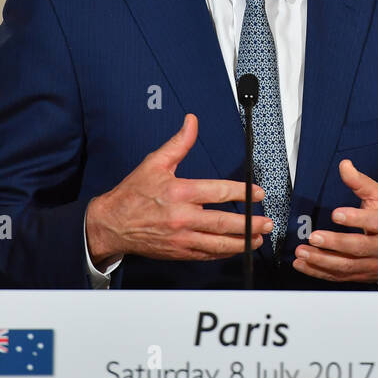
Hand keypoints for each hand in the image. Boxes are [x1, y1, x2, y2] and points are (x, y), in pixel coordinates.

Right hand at [85, 114, 273, 261]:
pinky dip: (223, 253)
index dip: (242, 192)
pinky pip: (206, 255)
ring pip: (218, 244)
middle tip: (266, 222)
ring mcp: (181, 238)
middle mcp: (182, 217)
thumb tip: (192, 122)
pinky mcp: (178, 252)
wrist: (111, 224)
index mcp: (179, 193)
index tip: (257, 193)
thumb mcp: (155, 163)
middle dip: (249, 224)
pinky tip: (236, 248)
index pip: (219, 192)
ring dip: (241, 242)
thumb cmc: (132, 193)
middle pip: (224, 223)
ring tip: (258, 238)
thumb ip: (178, 143)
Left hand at [293, 159, 377, 285]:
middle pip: (358, 247)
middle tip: (314, 237)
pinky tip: (303, 265)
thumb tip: (344, 166)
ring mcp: (372, 264)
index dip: (355, 219)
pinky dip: (319, 272)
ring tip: (303, 252)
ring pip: (347, 266)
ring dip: (322, 261)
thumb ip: (361, 182)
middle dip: (335, 243)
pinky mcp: (362, 276)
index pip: (374, 222)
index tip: (335, 214)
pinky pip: (339, 276)